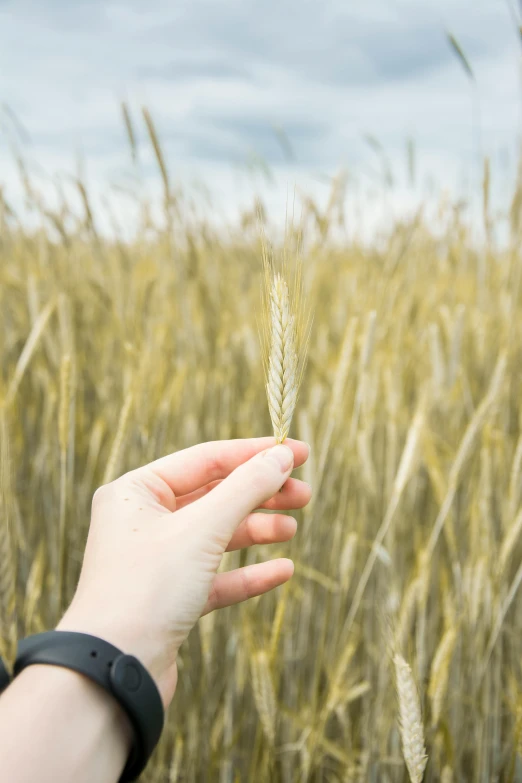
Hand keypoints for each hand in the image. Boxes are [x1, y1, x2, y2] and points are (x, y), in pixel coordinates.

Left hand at [57, 438, 310, 705]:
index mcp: (137, 492)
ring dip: (256, 530)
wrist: (114, 670)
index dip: (255, 454)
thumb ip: (246, 488)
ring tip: (292, 530)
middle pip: (214, 496)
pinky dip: (248, 573)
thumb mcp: (203, 529)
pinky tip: (283, 571)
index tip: (298, 453)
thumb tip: (281, 456)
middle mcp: (143, 522)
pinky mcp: (169, 599)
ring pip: (217, 536)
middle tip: (304, 495)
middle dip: (261, 494)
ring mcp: (156, 561)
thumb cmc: (147, 588)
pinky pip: (216, 577)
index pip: (206, 459)